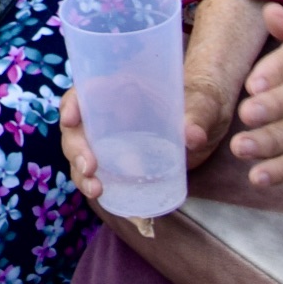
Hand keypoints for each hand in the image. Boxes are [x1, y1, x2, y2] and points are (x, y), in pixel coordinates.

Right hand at [59, 7, 248, 207]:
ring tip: (96, 189)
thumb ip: (198, 114)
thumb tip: (192, 136)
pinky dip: (94, 183)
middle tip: (90, 168)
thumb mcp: (204, 103)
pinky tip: (102, 194)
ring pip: (83, 152)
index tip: (71, 121)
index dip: (72, 104)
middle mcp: (109, 113)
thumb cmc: (203, 102)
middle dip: (76, 148)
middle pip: (78, 127)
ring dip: (81, 172)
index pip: (85, 91)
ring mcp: (112, 139)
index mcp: (121, 88)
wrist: (211, 124)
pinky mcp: (121, 161)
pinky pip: (98, 171)